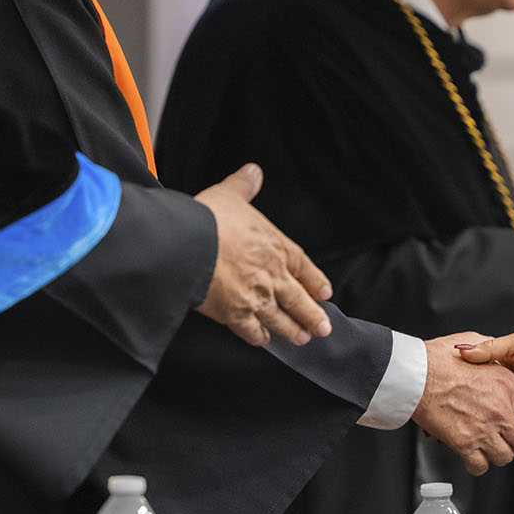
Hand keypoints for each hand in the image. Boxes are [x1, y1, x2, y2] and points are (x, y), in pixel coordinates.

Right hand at [194, 163, 333, 347]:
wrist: (188, 244)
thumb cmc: (210, 219)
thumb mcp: (231, 194)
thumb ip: (244, 185)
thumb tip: (253, 171)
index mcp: (275, 246)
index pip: (303, 266)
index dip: (314, 280)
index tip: (324, 293)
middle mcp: (271, 274)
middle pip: (298, 298)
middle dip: (311, 314)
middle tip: (323, 328)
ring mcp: (255, 296)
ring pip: (280, 318)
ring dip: (291, 330)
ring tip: (301, 339)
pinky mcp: (234, 314)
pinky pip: (250, 330)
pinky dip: (258, 336)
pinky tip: (263, 341)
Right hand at [415, 335, 513, 474]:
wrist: (414, 371)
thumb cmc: (441, 355)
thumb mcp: (474, 340)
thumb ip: (491, 348)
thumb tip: (495, 355)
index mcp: (509, 385)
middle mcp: (501, 409)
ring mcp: (484, 428)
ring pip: (506, 456)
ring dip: (501, 453)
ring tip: (490, 441)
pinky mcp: (464, 443)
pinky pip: (480, 464)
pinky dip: (478, 462)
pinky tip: (474, 453)